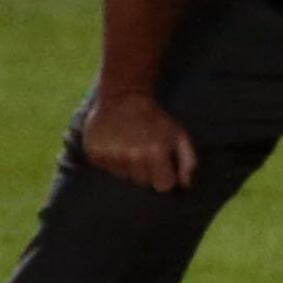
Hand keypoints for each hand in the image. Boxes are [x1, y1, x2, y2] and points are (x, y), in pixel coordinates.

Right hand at [81, 87, 195, 192]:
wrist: (123, 97)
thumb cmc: (155, 119)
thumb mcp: (179, 135)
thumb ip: (188, 161)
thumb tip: (185, 184)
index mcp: (155, 152)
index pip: (163, 186)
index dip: (165, 177)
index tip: (162, 164)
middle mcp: (131, 154)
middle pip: (143, 182)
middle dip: (147, 171)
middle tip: (144, 150)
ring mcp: (111, 154)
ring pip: (124, 176)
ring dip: (128, 166)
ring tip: (129, 146)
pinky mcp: (94, 152)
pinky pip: (106, 169)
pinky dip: (112, 161)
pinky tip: (115, 144)